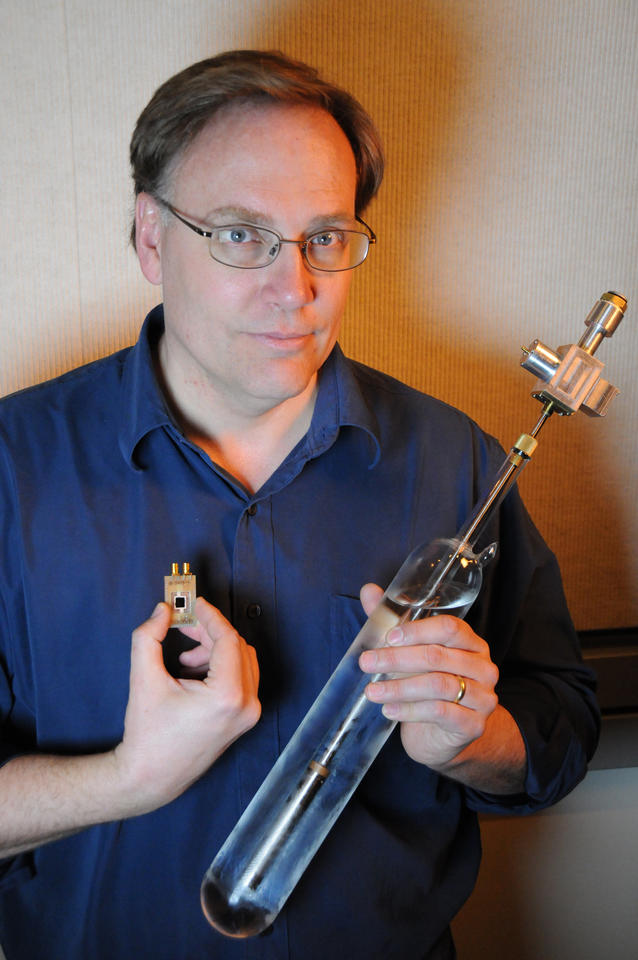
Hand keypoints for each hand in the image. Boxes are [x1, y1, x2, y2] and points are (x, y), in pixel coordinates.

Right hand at [113, 597, 259, 811]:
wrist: (151, 777)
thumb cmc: (148, 733)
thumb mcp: (143, 678)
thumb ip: (148, 636)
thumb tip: (163, 611)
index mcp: (227, 696)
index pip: (227, 638)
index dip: (210, 616)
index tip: (193, 603)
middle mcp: (246, 705)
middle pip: (237, 646)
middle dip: (210, 631)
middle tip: (183, 624)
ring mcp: (249, 714)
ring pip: (242, 660)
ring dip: (215, 648)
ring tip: (184, 656)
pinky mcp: (245, 718)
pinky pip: (241, 677)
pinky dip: (220, 665)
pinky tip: (192, 671)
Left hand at [358, 584, 498, 772]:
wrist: (445, 737)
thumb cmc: (428, 687)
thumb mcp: (412, 655)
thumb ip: (393, 624)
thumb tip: (369, 591)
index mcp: (471, 643)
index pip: (449, 627)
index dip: (417, 630)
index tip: (388, 637)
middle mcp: (483, 668)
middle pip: (438, 656)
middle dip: (397, 659)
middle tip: (367, 663)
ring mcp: (483, 697)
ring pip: (438, 685)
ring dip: (399, 687)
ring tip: (371, 691)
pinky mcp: (474, 725)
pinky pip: (440, 713)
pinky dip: (410, 711)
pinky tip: (389, 710)